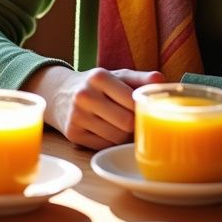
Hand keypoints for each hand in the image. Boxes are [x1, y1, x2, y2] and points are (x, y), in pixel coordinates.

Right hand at [27, 64, 164, 147]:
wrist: (60, 93)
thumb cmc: (98, 85)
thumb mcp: (118, 75)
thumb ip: (141, 78)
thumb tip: (161, 81)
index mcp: (99, 77)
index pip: (132, 101)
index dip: (142, 108)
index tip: (143, 109)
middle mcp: (84, 96)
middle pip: (126, 123)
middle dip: (135, 124)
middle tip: (136, 121)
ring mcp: (76, 116)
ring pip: (116, 138)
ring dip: (125, 136)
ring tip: (123, 126)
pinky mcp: (72, 134)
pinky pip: (103, 146)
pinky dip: (111, 142)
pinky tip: (109, 131)